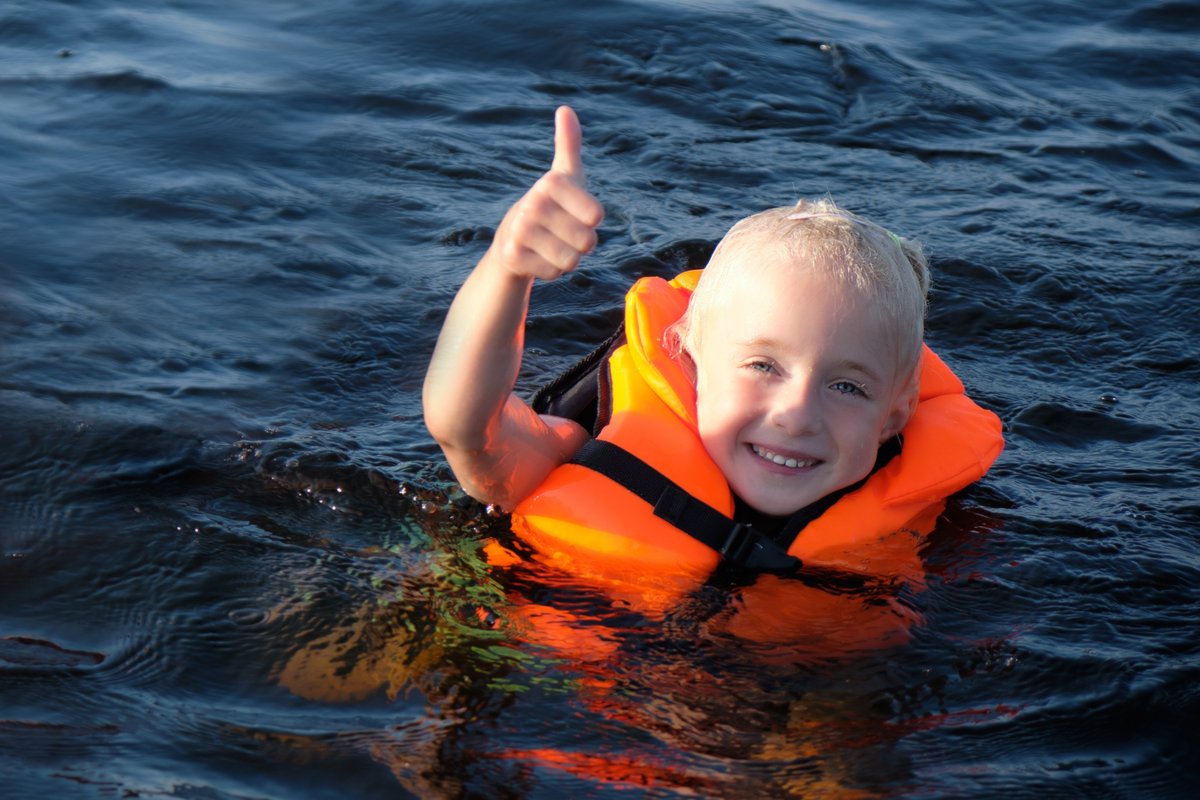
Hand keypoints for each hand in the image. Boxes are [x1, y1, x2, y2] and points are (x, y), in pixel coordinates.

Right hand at [490, 106, 604, 280]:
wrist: (510, 237)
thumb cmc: (551, 205)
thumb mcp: (565, 175)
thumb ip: (569, 144)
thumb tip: (565, 109)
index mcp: (552, 183)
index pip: (597, 216)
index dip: (591, 220)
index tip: (574, 212)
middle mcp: (533, 203)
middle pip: (587, 241)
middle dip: (581, 243)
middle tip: (562, 232)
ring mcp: (520, 230)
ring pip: (571, 260)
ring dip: (567, 258)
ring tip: (551, 245)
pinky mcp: (513, 255)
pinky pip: (553, 274)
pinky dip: (551, 271)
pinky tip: (539, 257)